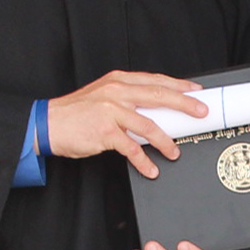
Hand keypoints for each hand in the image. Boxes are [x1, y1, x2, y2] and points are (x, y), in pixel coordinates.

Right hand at [46, 71, 206, 177]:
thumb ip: (127, 98)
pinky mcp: (104, 131)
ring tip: (175, 151)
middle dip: (184, 105)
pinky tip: (151, 168)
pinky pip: (131, 148)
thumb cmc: (77, 112)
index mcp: (119, 81)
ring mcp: (111, 111)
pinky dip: (143, 161)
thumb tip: (154, 108)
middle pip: (159, 96)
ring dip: (165, 141)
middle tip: (201, 113)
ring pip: (148, 125)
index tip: (196, 92)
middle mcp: (117, 92)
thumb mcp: (103, 95)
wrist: (48, 124)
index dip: (179, 86)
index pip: (156, 81)